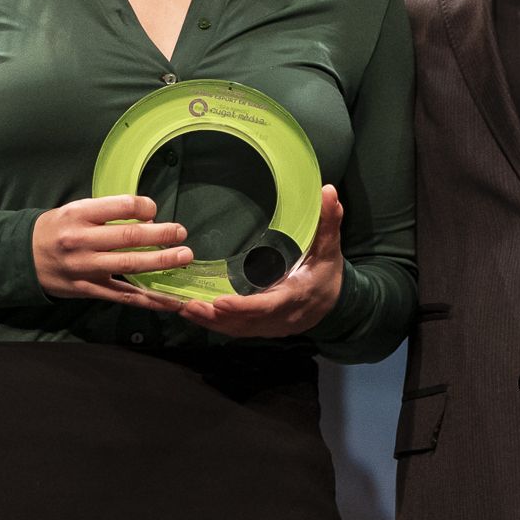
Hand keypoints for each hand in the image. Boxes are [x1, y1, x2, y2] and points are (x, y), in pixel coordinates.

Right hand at [32, 194, 193, 309]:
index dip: (143, 206)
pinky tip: (170, 300)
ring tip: (184, 256)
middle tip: (181, 232)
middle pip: (128, 237)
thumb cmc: (55, 229)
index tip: (154, 209)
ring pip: (129, 265)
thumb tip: (147, 216)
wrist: (22, 258)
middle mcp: (81, 241)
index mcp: (79, 215)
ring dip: (161, 262)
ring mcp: (85, 268)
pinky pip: (124, 295)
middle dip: (160, 234)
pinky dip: (149, 299)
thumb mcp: (75, 210)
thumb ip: (107, 212)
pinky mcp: (89, 290)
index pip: (119, 206)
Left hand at [177, 185, 345, 337]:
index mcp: (295, 297)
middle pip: (245, 323)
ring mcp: (270, 327)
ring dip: (210, 321)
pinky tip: (194, 313)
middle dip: (217, 316)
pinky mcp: (261, 329)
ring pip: (237, 329)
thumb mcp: (330, 247)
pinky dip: (215, 324)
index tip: (220, 301)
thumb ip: (329, 221)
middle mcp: (280, 317)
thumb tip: (327, 190)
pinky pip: (235, 330)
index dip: (244, 307)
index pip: (268, 306)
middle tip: (188, 304)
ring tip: (184, 307)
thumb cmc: (328, 273)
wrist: (336, 305)